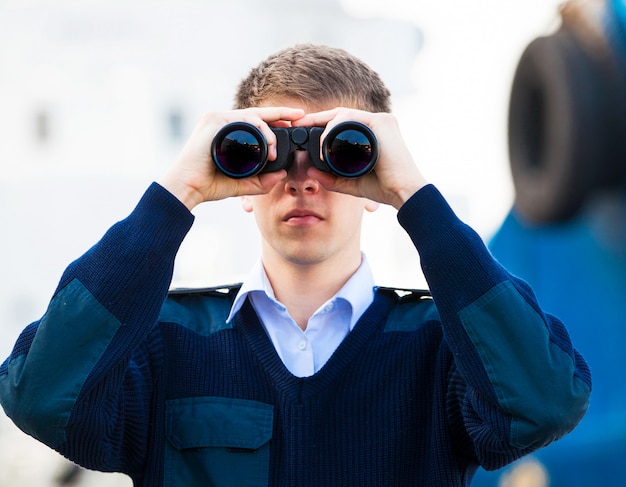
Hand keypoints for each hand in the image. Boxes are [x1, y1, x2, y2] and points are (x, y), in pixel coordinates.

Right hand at [159, 107, 304, 209]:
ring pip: (253, 117)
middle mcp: (222, 121)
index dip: (276, 119)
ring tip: (274, 152)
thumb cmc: (209, 184)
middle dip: (282, 113)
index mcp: (228, 130)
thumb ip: (261, 181)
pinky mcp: (214, 121)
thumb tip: (282, 175)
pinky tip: (267, 145)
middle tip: (300, 116)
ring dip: (269, 132)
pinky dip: (259, 131)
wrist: (189, 187)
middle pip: (257, 114)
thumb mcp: (242, 182)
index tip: (295, 121)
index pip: (256, 121)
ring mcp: (217, 118)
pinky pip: (243, 120)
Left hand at [292, 108, 427, 208]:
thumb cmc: (383, 187)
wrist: (403, 192)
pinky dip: (335, 127)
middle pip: (340, 115)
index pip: (342, 123)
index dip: (320, 125)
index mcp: (371, 132)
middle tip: (298, 125)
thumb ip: (331, 178)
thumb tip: (309, 171)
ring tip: (311, 139)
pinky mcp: (382, 122)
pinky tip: (325, 141)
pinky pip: (351, 118)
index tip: (302, 131)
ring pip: (343, 114)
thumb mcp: (350, 182)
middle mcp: (377, 122)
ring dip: (324, 125)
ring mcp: (380, 120)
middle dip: (316, 119)